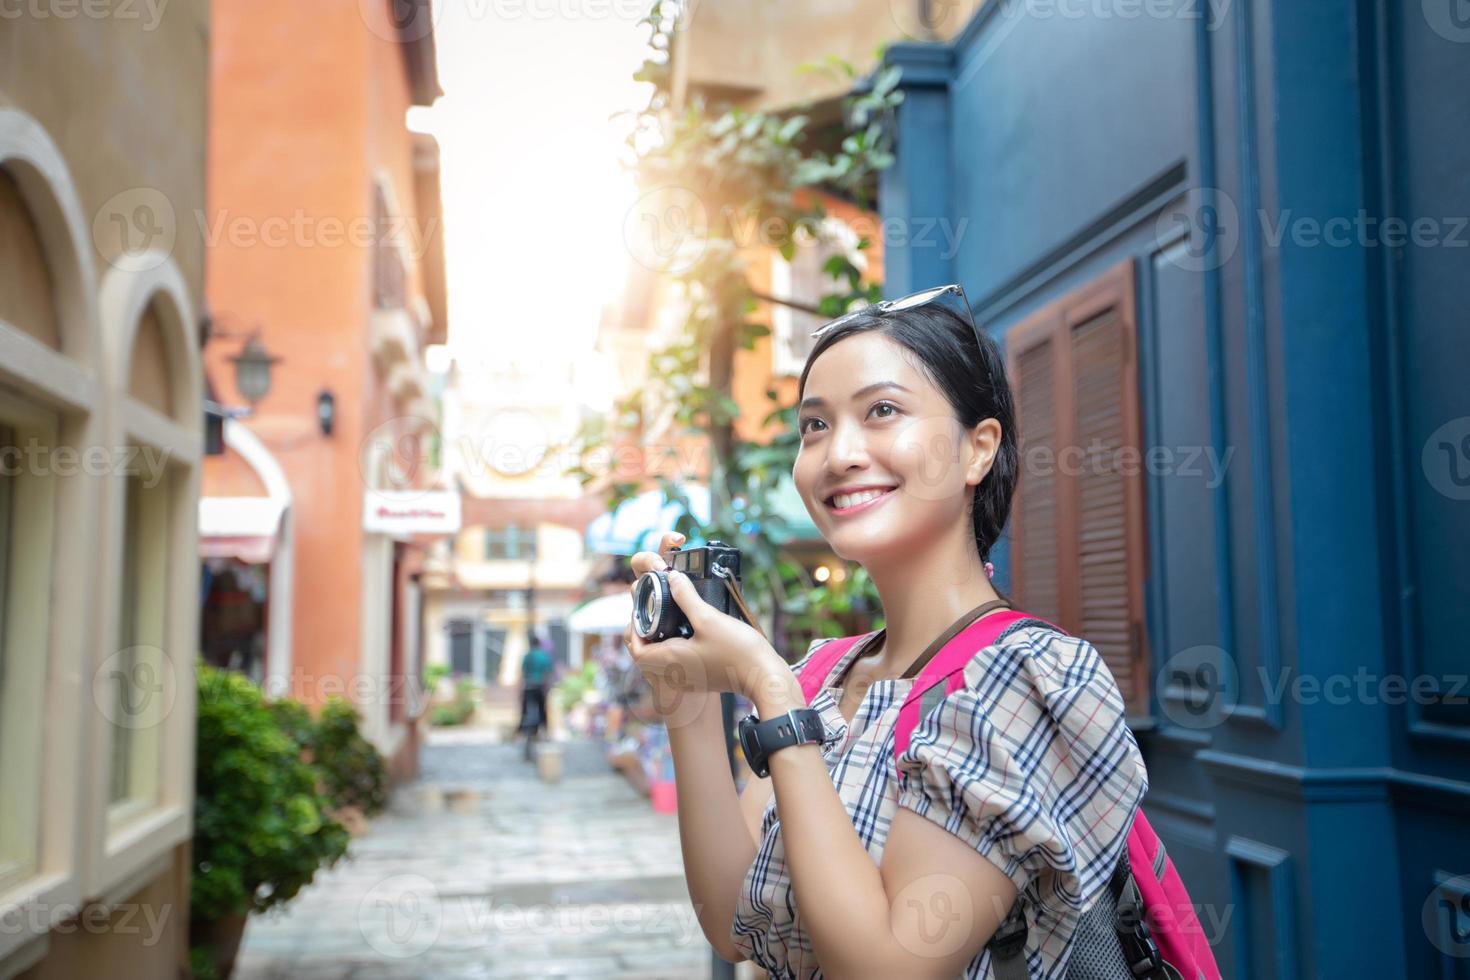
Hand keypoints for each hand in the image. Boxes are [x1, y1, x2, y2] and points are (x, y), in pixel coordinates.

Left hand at [622, 532, 790, 717]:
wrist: (764, 677)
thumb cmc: (737, 652)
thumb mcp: (709, 618)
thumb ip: (687, 596)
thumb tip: (673, 577)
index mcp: (669, 660)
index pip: (635, 647)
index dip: (634, 628)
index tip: (642, 610)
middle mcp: (674, 673)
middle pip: (645, 655)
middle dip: (644, 634)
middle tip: (652, 613)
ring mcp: (687, 679)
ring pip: (660, 661)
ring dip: (658, 642)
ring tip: (667, 621)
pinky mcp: (700, 679)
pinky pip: (676, 665)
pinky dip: (672, 650)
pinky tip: (687, 634)